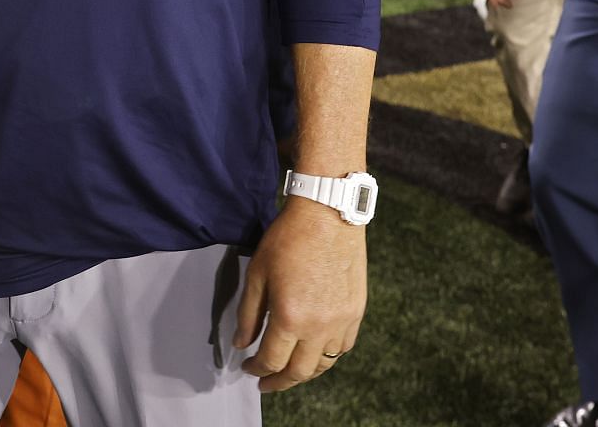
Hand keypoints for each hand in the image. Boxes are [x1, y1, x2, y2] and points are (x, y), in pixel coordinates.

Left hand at [234, 198, 365, 389]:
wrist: (328, 215)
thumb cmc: (288, 239)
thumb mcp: (257, 274)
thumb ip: (248, 314)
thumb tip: (241, 343)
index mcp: (290, 317)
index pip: (271, 360)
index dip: (256, 369)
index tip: (247, 368)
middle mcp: (319, 326)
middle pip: (299, 371)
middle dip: (279, 381)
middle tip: (266, 383)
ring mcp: (342, 321)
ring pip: (324, 364)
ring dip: (305, 372)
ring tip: (289, 371)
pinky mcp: (356, 312)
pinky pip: (343, 347)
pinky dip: (328, 356)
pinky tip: (315, 351)